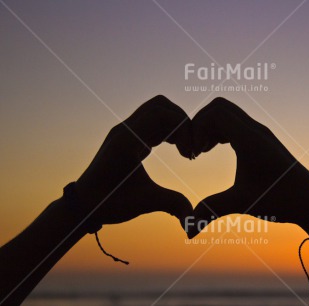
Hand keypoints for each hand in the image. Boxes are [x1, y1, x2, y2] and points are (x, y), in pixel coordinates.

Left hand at [75, 95, 192, 226]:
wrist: (84, 203)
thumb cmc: (108, 203)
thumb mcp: (143, 203)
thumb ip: (172, 204)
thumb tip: (193, 218)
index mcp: (127, 140)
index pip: (162, 114)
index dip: (184, 129)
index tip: (190, 154)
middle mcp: (125, 130)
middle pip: (161, 105)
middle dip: (182, 123)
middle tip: (190, 147)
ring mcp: (126, 131)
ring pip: (157, 111)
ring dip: (176, 125)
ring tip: (185, 149)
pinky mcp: (129, 137)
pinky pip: (153, 122)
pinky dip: (169, 130)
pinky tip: (176, 149)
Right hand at [189, 98, 308, 237]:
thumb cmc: (281, 199)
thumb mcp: (242, 203)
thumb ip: (211, 211)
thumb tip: (188, 233)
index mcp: (250, 139)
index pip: (215, 112)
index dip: (197, 127)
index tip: (194, 154)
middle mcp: (255, 130)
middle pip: (219, 107)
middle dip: (200, 124)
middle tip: (195, 150)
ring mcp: (260, 133)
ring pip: (228, 113)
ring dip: (211, 127)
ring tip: (202, 152)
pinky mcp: (262, 139)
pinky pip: (236, 123)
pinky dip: (221, 130)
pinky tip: (216, 150)